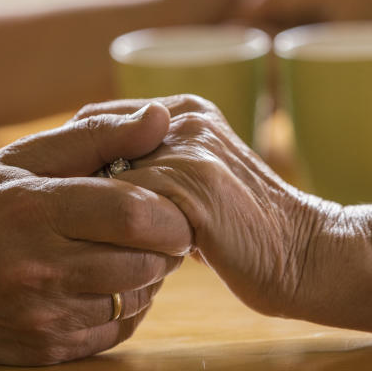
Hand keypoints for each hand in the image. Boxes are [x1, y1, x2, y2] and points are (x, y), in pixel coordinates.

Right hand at [0, 104, 189, 364]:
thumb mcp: (24, 157)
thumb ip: (97, 137)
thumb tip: (160, 117)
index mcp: (37, 209)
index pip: (133, 214)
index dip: (169, 211)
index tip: (173, 204)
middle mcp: (42, 267)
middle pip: (144, 262)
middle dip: (167, 244)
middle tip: (160, 228)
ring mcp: (44, 315)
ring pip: (136, 298)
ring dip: (150, 275)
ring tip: (132, 252)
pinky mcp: (46, 348)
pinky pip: (117, 330)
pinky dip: (128, 306)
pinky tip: (110, 283)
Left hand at [73, 96, 332, 318]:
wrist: (304, 253)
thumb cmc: (243, 229)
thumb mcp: (197, 181)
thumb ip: (155, 163)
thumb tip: (84, 174)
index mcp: (186, 109)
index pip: (96, 121)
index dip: (74, 165)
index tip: (67, 205)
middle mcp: (186, 117)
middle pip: (93, 146)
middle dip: (77, 190)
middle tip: (72, 230)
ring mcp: (190, 148)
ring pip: (104, 178)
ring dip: (94, 217)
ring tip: (99, 249)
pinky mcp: (194, 185)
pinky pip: (125, 207)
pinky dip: (116, 237)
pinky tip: (126, 261)